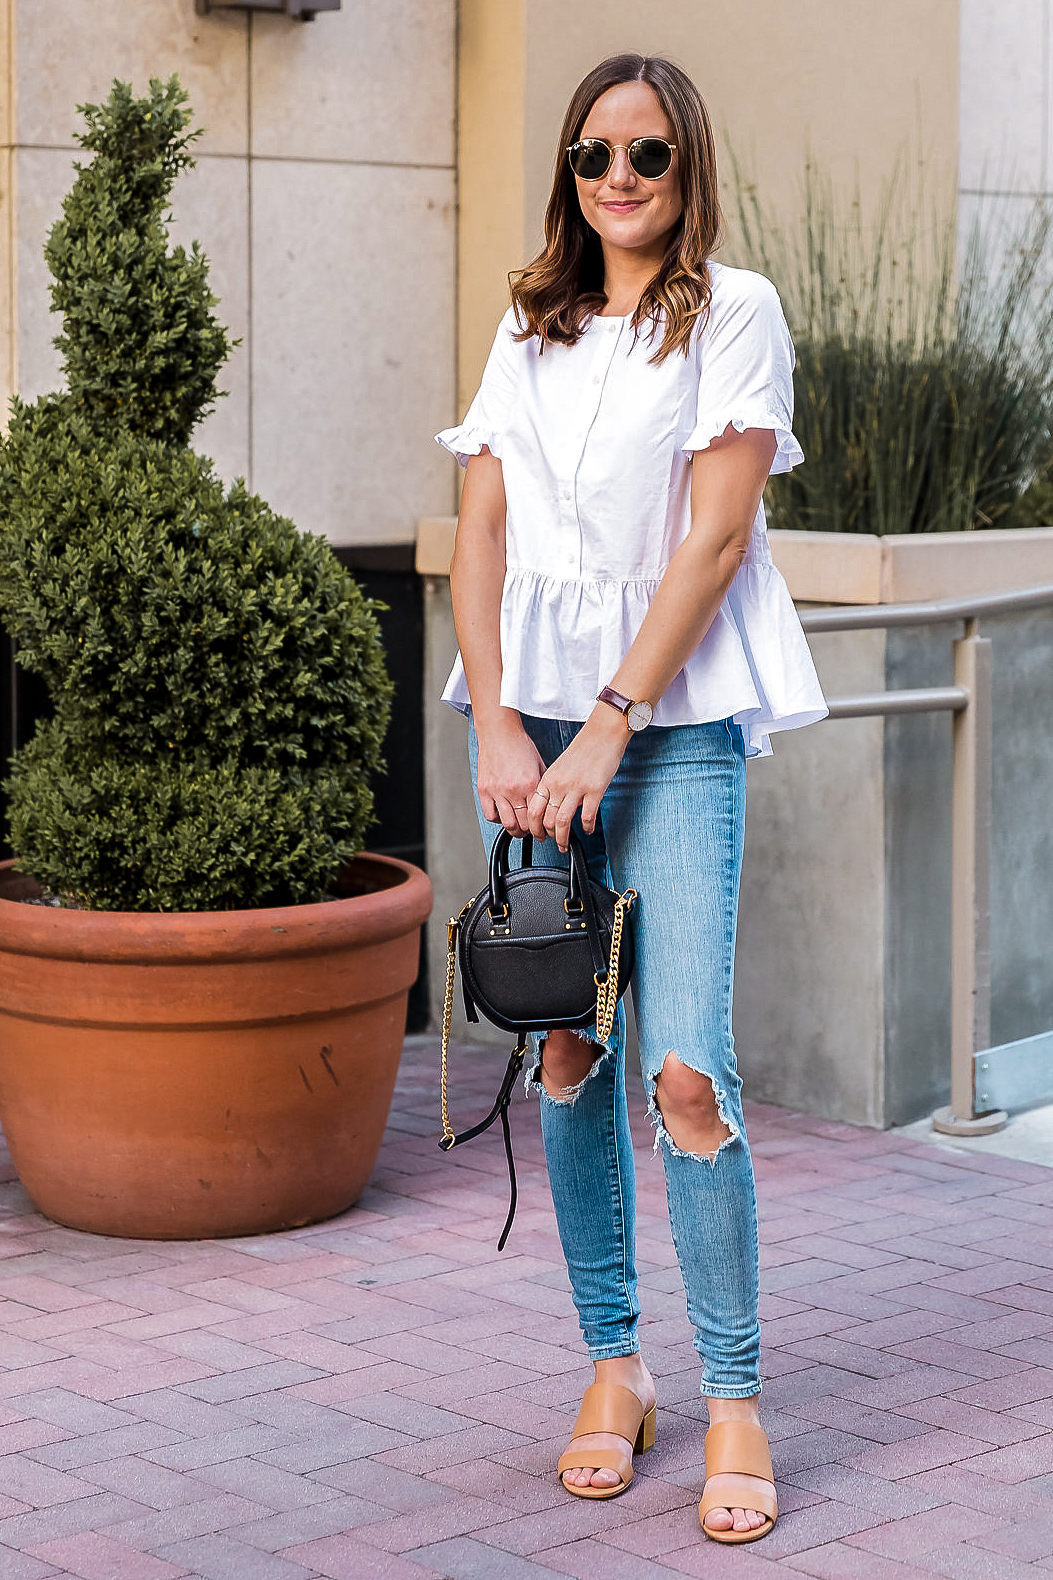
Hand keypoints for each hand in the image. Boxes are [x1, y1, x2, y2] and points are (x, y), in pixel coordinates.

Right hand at [475, 713, 546, 834]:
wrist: (500, 733)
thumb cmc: (520, 746)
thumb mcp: (540, 765)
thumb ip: (544, 786)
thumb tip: (551, 803)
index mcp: (531, 784)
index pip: (539, 817)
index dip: (543, 828)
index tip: (544, 831)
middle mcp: (514, 789)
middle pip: (524, 824)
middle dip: (530, 833)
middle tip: (532, 832)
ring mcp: (497, 791)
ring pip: (507, 823)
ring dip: (515, 830)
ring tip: (519, 828)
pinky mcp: (484, 790)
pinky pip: (490, 815)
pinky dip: (498, 820)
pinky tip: (503, 815)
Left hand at [527, 709, 628, 851]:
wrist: (602, 734)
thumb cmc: (584, 748)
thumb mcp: (560, 766)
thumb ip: (554, 786)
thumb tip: (553, 806)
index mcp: (548, 779)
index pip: (534, 810)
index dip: (534, 827)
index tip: (539, 835)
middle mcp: (559, 784)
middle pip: (546, 820)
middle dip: (549, 837)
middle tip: (553, 843)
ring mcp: (576, 788)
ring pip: (562, 822)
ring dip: (563, 839)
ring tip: (566, 844)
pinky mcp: (594, 790)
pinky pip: (587, 817)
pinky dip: (586, 828)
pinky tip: (588, 830)